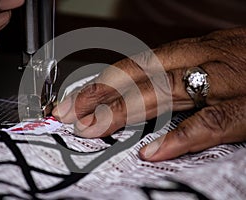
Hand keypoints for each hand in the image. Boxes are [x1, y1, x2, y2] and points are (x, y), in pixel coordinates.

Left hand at [52, 27, 245, 160]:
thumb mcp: (206, 66)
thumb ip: (175, 81)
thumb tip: (134, 97)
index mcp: (194, 51)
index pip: (137, 65)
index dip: (103, 82)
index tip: (74, 100)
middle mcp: (206, 60)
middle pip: (143, 77)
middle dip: (103, 96)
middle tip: (71, 115)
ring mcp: (229, 81)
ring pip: (168, 93)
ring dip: (126, 111)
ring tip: (93, 128)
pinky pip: (213, 122)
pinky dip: (181, 137)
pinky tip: (151, 152)